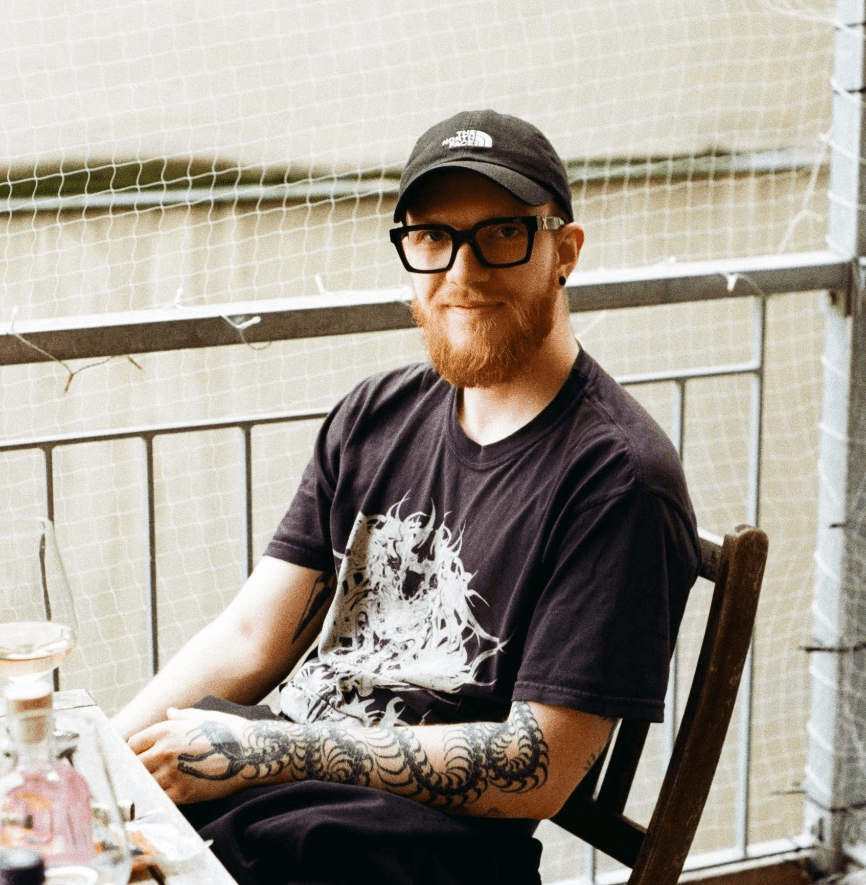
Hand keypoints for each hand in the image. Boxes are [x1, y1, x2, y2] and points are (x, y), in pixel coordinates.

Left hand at [127, 707, 252, 803]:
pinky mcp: (183, 794)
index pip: (133, 744)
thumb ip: (182, 716)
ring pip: (144, 784)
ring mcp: (172, 774)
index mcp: (167, 730)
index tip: (140, 757)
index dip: (135, 751)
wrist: (252, 752)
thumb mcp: (205, 717)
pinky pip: (160, 798)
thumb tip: (169, 712)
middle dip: (138, 770)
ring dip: (148, 785)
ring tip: (154, 785)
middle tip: (145, 774)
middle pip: (134, 766)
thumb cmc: (230, 730)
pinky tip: (167, 794)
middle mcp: (165, 751)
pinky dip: (160, 797)